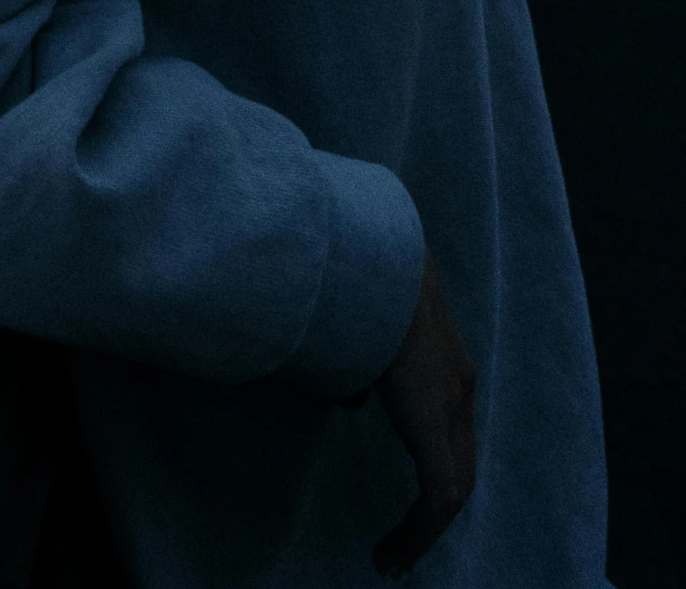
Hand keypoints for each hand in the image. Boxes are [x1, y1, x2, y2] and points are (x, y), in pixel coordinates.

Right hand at [372, 252, 476, 576]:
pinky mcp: (435, 423)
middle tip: (401, 547)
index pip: (452, 431)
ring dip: (424, 528)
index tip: (409, 503)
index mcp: (448, 361)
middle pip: (460, 466)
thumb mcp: (364, 325)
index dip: (433, 471)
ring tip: (393, 559)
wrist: (375, 254)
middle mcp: (460, 386)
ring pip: (452, 486)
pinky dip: (418, 529)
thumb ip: (363, 366)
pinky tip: (392, 553)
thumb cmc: (358, 278)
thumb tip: (353, 403)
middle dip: (432, 512)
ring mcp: (453, 403)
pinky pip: (438, 493)